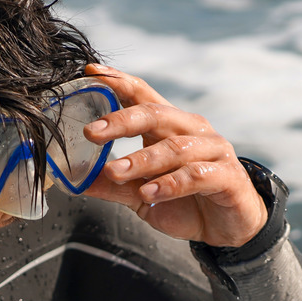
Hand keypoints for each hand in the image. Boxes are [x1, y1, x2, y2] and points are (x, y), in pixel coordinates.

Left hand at [83, 64, 266, 247]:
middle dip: (120, 120)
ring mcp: (213, 150)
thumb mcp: (140, 193)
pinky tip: (149, 194)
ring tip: (114, 173)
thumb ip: (111, 184)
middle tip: (91, 132)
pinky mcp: (228, 176)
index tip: (90, 72)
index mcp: (169, 125)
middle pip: (155, 114)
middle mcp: (191, 130)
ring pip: (173, 148)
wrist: (228, 228)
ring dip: (141, 160)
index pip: (141, 94)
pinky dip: (170, 184)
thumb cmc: (185, 202)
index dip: (117, 81)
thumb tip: (74, 180)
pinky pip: (196, 175)